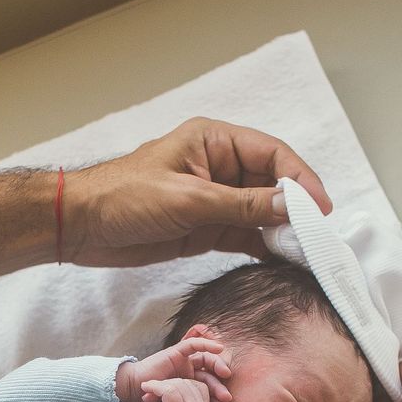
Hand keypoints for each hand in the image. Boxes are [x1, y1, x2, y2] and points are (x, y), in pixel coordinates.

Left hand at [62, 118, 333, 266]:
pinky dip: (263, 247)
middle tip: (318, 236)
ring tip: (306, 253)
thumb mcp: (190, 200)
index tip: (320, 209)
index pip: (272, 155)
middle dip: (296, 208)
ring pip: (262, 212)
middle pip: (272, 184)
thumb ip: (243, 205)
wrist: (81, 226)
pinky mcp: (206, 227)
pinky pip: (245, 234)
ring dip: (282, 231)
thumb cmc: (124, 197)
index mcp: (215, 141)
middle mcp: (220, 166)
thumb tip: (291, 208)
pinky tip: (281, 260)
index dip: (300, 180)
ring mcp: (214, 198)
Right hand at [116, 327, 232, 401]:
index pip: (208, 388)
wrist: (134, 395)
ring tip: (225, 374)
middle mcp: (187, 373)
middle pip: (210, 374)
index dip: (216, 396)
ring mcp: (182, 362)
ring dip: (217, 364)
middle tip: (226, 397)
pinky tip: (219, 348)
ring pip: (205, 358)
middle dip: (219, 385)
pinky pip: (193, 345)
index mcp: (189, 387)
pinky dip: (206, 344)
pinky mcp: (176, 353)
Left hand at [142, 377, 212, 401]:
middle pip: (187, 383)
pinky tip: (147, 390)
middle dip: (168, 383)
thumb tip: (167, 394)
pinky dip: (156, 387)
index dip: (182, 384)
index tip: (166, 391)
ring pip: (177, 384)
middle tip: (152, 390)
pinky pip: (169, 391)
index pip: (199, 386)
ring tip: (147, 390)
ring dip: (160, 384)